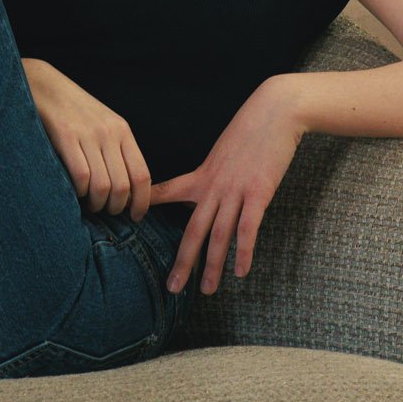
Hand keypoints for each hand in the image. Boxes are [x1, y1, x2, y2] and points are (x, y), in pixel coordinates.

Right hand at [22, 57, 152, 221]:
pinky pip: (81, 177)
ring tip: (90, 205)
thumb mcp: (102, 124)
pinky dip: (80, 192)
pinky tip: (75, 192)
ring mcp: (88, 134)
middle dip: (115, 208)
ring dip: (97, 204)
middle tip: (105, 211)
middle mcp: (109, 132)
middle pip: (123, 186)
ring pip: (103, 186)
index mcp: (122, 130)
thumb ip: (115, 150)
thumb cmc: (71, 110)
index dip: (141, 202)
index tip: (135, 216)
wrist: (43, 83)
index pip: (142, 174)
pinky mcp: (66, 136)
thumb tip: (125, 190)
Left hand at [148, 77, 304, 294]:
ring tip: (208, 290)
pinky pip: (248, 228)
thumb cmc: (251, 129)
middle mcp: (214, 186)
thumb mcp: (223, 150)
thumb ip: (214, 172)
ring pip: (219, 235)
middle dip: (183, 262)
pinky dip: (244, 252)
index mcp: (202, 174)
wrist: (274, 111)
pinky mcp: (258, 192)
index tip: (128, 220)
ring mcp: (235, 190)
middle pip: (193, 230)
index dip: (150, 205)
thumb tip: (209, 189)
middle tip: (172, 288)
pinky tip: (242, 272)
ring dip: (213, 266)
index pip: (167, 191)